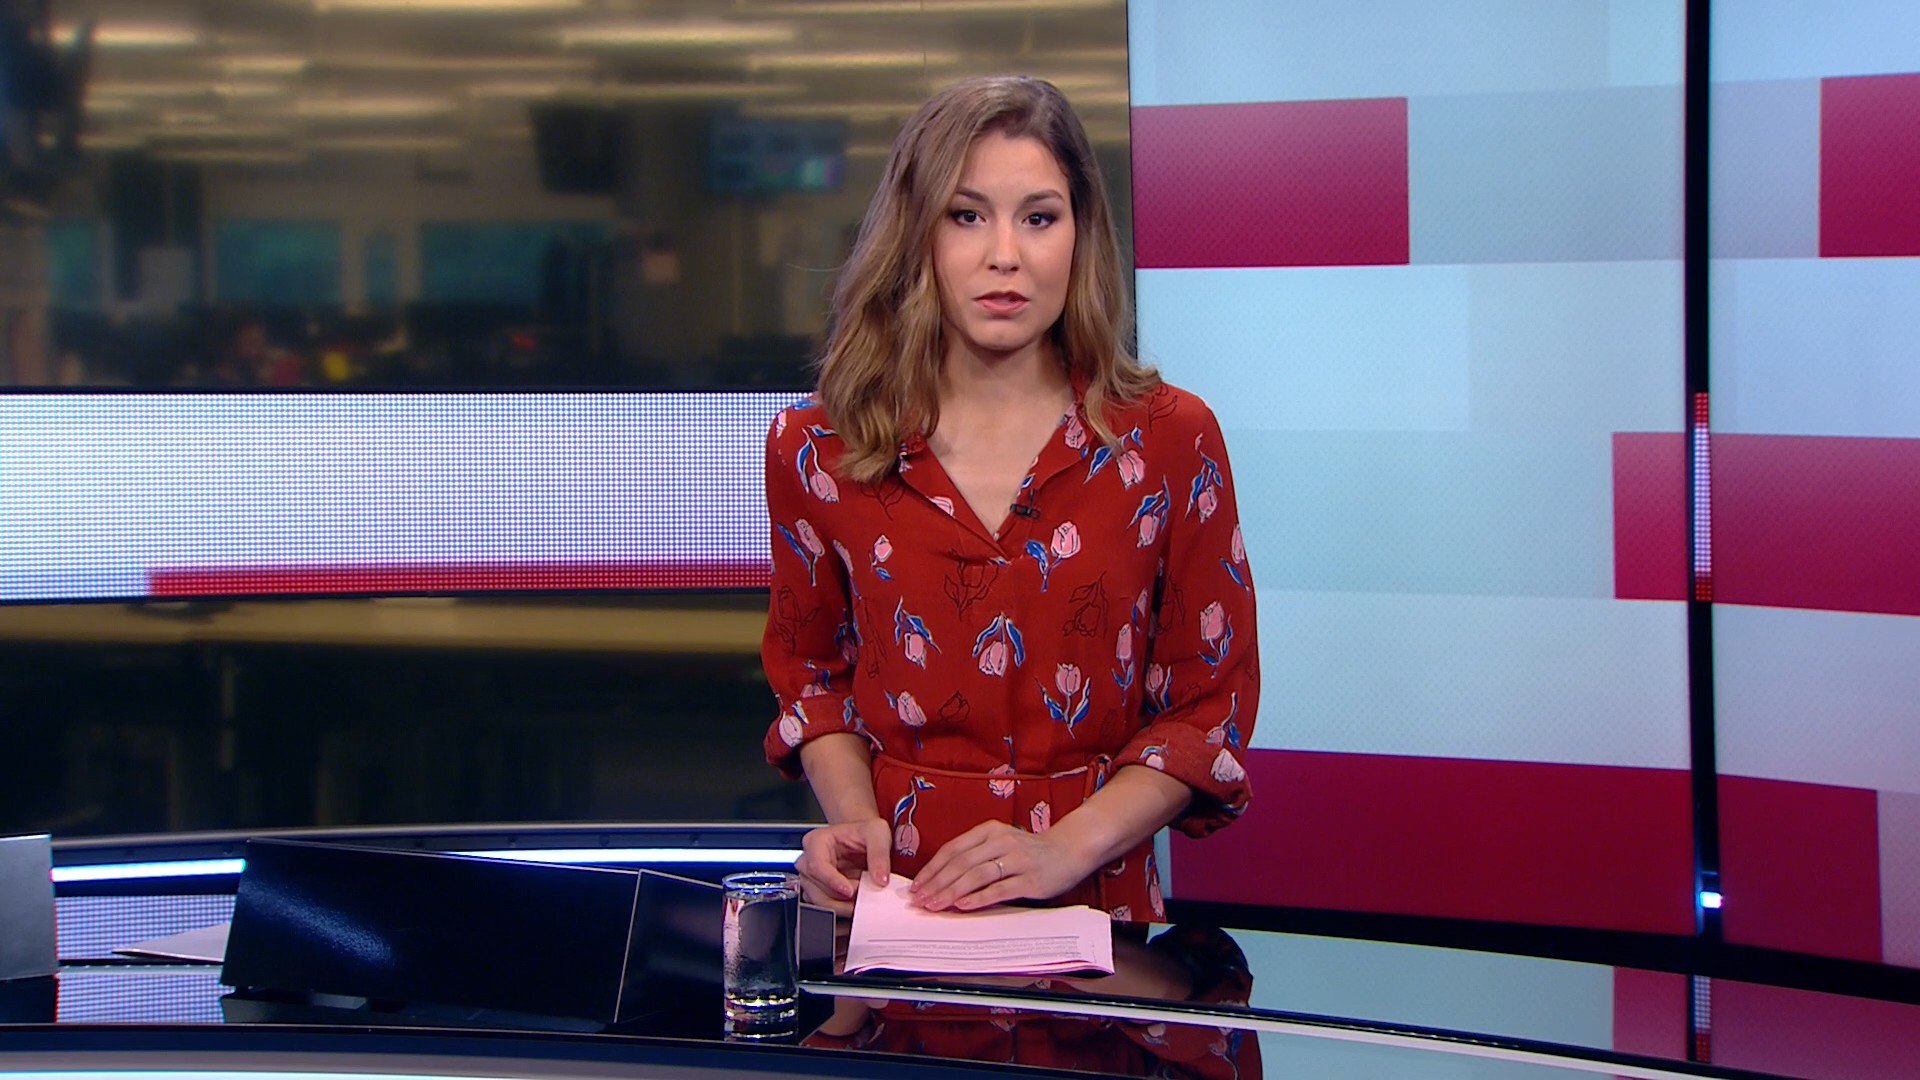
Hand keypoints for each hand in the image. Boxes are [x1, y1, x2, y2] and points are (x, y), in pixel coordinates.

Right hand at [795, 818, 890, 914]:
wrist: (864, 840)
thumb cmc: (864, 833)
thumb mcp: (876, 832)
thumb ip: (879, 854)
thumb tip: (880, 879)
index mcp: (816, 841)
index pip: (816, 865)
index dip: (831, 881)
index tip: (848, 891)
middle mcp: (809, 860)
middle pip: (815, 887)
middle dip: (840, 897)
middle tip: (861, 896)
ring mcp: (812, 878)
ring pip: (818, 901)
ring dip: (841, 906)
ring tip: (861, 901)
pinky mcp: (819, 892)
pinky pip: (825, 907)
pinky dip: (842, 909)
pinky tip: (856, 904)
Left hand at [907, 820, 1090, 911]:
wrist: (1068, 850)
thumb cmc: (1028, 851)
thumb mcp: (1000, 843)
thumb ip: (975, 855)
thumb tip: (941, 880)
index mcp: (989, 830)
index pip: (953, 849)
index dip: (932, 869)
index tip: (916, 886)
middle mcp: (1001, 841)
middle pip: (961, 863)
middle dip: (937, 883)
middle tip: (920, 900)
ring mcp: (1016, 860)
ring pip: (976, 875)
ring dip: (952, 892)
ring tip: (936, 905)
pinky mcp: (1030, 879)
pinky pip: (999, 889)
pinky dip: (979, 898)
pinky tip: (964, 906)